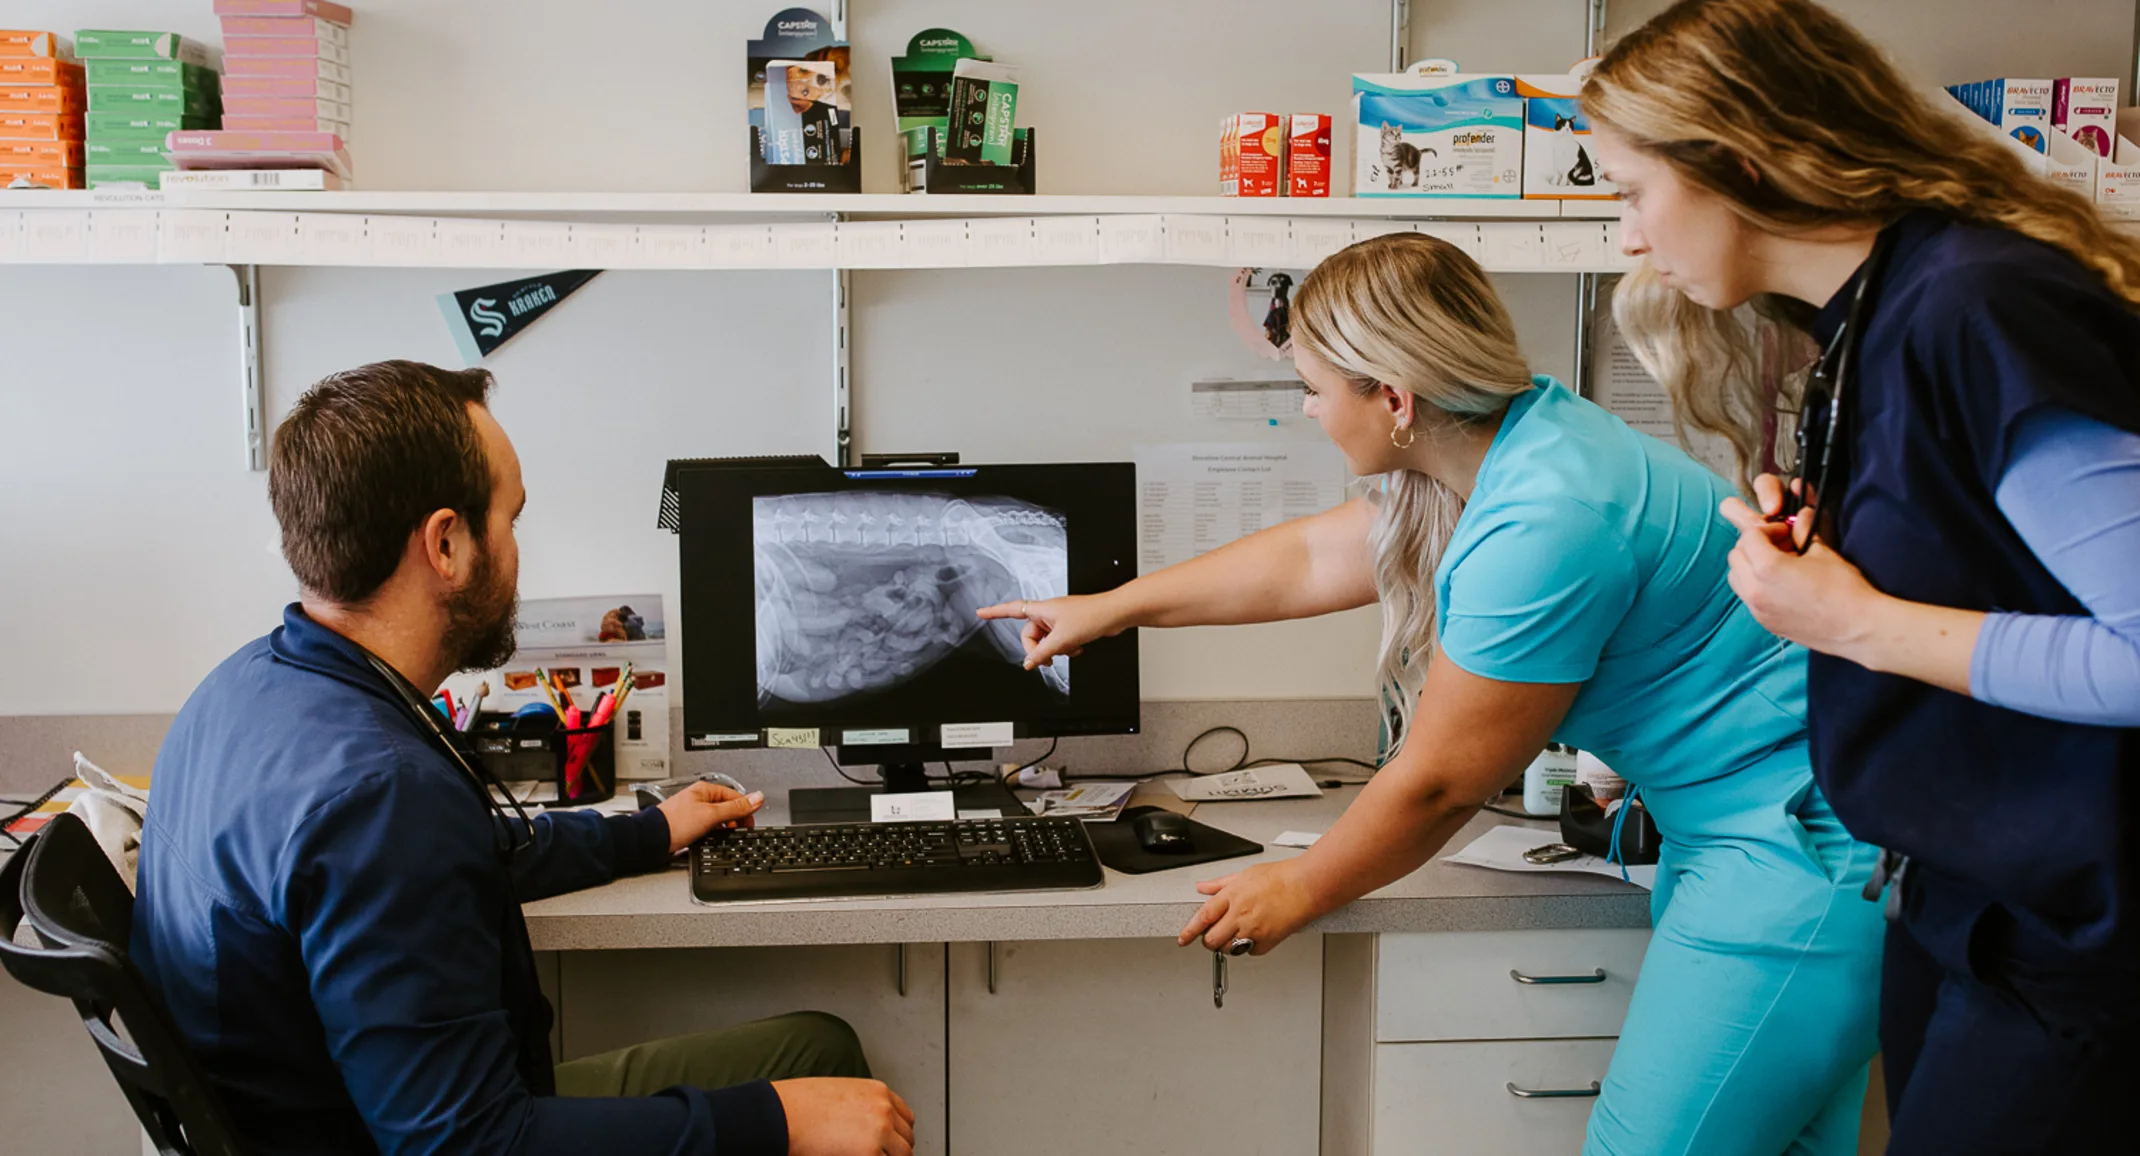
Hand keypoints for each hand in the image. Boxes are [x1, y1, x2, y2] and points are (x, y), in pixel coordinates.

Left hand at [655, 781, 764, 853]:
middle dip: (734, 820)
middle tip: (737, 832)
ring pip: (718, 819)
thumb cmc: (675, 823)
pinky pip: (709, 827)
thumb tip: (758, 798)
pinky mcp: (689, 825)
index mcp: (705, 790)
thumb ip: (736, 807)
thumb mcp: (712, 815)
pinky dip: (714, 834)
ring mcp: (694, 812)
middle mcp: (699, 799)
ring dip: (724, 828)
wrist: (652, 839)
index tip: (750, 823)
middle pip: (727, 807)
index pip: (735, 796)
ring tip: (722, 836)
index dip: (745, 810)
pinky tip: (712, 840)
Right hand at [774, 1077, 915, 1155]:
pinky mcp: (870, 1153)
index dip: (897, 1135)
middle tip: (878, 1154)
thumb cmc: (799, 1105)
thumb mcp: (840, 1094)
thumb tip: (867, 1129)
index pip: (905, 1118)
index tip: (891, 1145)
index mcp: (878, 1092)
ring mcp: (880, 1131)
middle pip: (906, 1139)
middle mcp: (884, 1109)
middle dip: (894, 1150)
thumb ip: (862, 1108)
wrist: (782, 1113)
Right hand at [975, 594, 1120, 670]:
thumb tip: (1028, 663)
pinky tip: (1077, 649)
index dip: (994, 612)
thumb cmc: (1093, 616)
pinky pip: (1059, 641)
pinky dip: (1066, 648)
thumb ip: (1042, 653)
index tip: (981, 613)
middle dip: (1039, 650)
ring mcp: (1060, 620)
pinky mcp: (1070, 626)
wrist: (1115, 614)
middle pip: (1030, 635)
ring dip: (1055, 650)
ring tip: (1070, 650)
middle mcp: (1049, 613)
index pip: (1012, 609)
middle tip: (1049, 659)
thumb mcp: (1062, 640)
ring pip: (1046, 641)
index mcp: (1042, 609)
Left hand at [1177, 861, 1322, 955]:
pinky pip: (1249, 952)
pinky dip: (1248, 947)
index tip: (1183, 938)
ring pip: (1228, 949)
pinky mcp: (1267, 943)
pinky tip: (1254, 934)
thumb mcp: (1245, 874)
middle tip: (1212, 936)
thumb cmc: (1282, 877)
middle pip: (1212, 939)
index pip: (1202, 917)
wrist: (1307, 887)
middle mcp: (1240, 915)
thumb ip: (1220, 884)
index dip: (1189, 930)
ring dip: (1227, 945)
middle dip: (1208, 940)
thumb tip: (1203, 887)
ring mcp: (1254, 931)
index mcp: (1232, 896)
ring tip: (1235, 933)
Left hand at [1718, 492, 1885, 659]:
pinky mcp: (1764, 623)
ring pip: (1736, 578)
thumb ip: (1804, 531)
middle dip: (1754, 546)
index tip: (1786, 532)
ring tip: (1777, 565)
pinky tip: (1780, 585)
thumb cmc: (1844, 588)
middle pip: (1736, 556)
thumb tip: (1801, 514)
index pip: (1749, 537)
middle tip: (1780, 546)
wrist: (1858, 628)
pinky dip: (1754, 585)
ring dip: (1749, 566)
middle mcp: (1754, 590)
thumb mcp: (1822, 552)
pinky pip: (1747, 597)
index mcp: (1767, 568)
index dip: (1768, 529)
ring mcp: (1757, 609)